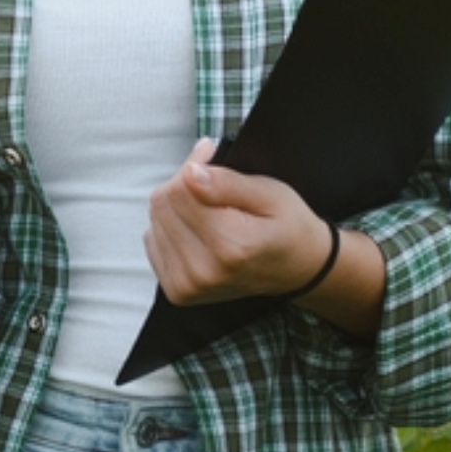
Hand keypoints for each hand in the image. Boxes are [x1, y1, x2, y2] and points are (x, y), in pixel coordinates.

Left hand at [145, 138, 335, 305]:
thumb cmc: (287, 227)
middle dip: (183, 186)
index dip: (193, 167)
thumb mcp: (270, 193)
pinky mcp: (177, 291)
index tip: (211, 160)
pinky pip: (153, 242)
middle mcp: (203, 271)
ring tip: (209, 211)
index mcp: (229, 246)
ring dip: (177, 208)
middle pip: (162, 205)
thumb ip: (227, 183)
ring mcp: (187, 286)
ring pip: (154, 222)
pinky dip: (171, 229)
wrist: (297, 269)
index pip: (179, 190)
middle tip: (212, 186)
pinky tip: (198, 230)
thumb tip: (190, 172)